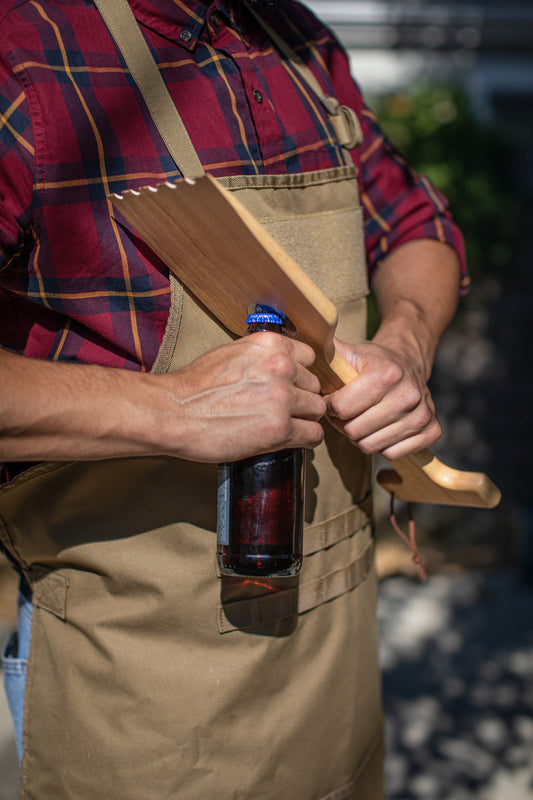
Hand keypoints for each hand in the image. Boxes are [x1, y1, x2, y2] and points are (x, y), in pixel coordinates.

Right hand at [158, 332, 325, 461]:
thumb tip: (283, 364)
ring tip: (282, 426)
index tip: (289, 386)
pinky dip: (304, 439)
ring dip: (304, 419)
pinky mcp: (281, 429)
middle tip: (281, 410)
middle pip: (315, 386)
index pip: (310, 358)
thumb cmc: (196, 387)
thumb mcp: (232, 353)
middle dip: (302, 398)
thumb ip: (262, 356)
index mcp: (271, 345)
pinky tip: (287, 440)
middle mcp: (282, 367)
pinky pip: (314, 434)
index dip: (299, 375)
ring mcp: (283, 398)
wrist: (174, 413)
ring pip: (318, 409)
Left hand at [325, 337, 440, 459]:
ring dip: (360, 436)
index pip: (341, 408)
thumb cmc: (373, 362)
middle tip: (347, 412)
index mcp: (387, 373)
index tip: (333, 400)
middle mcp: (409, 394)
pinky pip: (391, 454)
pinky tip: (380, 427)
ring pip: (370, 446)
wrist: (408, 362)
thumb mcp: (349, 353)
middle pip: (354, 430)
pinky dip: (381, 445)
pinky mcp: (432, 431)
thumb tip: (304, 350)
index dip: (330, 406)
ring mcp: (423, 414)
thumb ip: (326, 354)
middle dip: (343, 423)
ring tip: (362, 418)